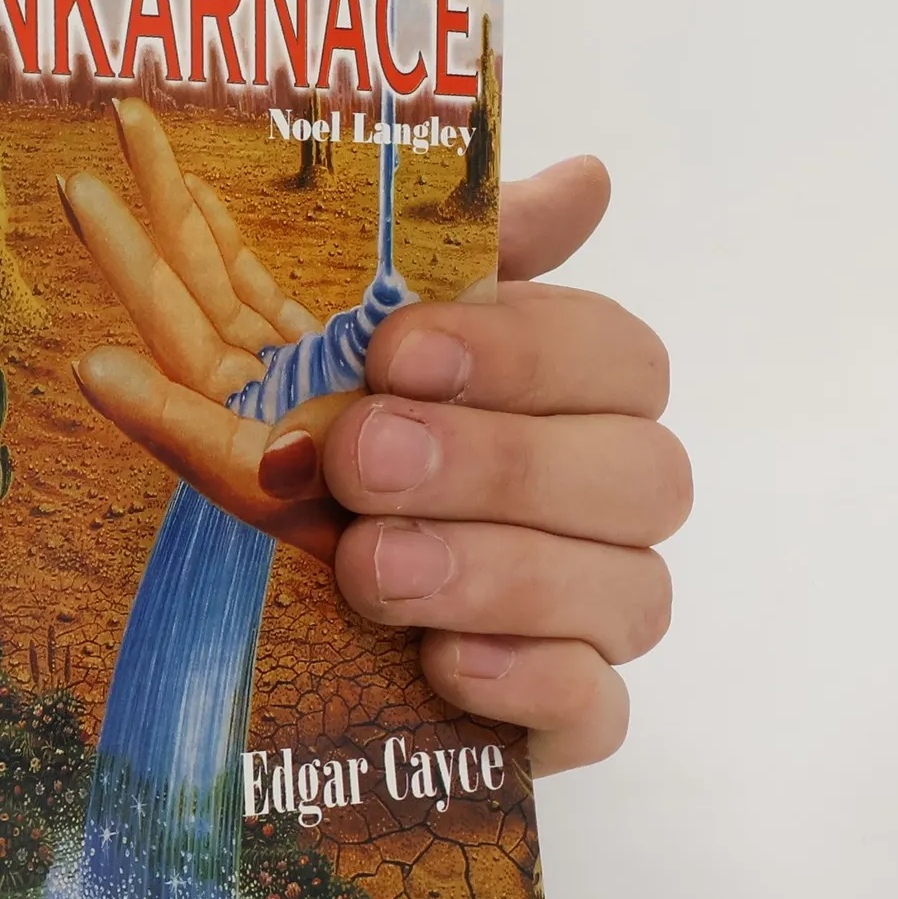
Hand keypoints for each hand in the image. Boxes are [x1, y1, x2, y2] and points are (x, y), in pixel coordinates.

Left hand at [63, 99, 688, 776]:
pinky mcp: (562, 720)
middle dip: (498, 464)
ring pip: (630, 594)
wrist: (256, 595)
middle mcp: (607, 503)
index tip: (395, 352)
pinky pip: (600, 712)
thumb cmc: (325, 443)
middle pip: (641, 475)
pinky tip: (445, 663)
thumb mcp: (364, 341)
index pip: (620, 359)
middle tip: (363, 460)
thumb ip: (471, 259)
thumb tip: (590, 178)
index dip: (521, 352)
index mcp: (573, 397)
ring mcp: (594, 617)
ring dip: (497, 572)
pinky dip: (531, 686)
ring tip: (370, 566)